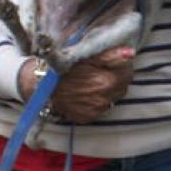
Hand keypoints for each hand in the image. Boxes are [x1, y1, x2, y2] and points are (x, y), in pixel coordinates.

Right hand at [17, 46, 134, 123]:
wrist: (40, 84)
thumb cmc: (63, 64)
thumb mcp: (86, 54)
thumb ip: (111, 55)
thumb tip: (130, 53)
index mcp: (107, 80)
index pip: (127, 71)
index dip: (120, 65)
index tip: (111, 61)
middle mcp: (104, 97)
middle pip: (122, 85)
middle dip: (115, 77)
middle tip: (100, 70)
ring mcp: (96, 109)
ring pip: (113, 97)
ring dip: (107, 89)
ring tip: (92, 81)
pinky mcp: (88, 117)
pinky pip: (101, 108)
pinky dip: (97, 100)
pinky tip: (86, 93)